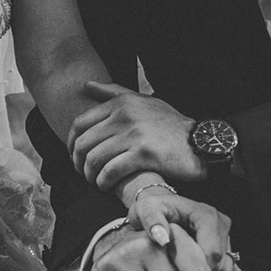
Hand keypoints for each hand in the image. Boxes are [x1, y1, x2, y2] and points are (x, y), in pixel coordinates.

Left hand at [72, 82, 204, 190]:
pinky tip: (106, 186)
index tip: (74, 155)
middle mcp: (124, 116)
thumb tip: (86, 85)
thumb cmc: (169, 125)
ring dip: (89, 175)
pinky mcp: (143, 155)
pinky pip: (111, 171)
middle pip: (83, 143)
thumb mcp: (143, 101)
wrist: (199, 142)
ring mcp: (134, 135)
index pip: (80, 123)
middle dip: (78, 162)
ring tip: (95, 181)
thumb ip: (113, 93)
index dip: (71, 143)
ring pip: (94, 159)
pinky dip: (103, 182)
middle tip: (83, 172)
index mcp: (121, 103)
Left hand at [127, 183, 235, 269]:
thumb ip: (151, 220)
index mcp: (206, 215)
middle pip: (221, 266)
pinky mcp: (228, 252)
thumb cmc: (153, 210)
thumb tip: (162, 239)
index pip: (212, 253)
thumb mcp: (145, 209)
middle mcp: (221, 226)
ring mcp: (226, 240)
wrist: (161, 211)